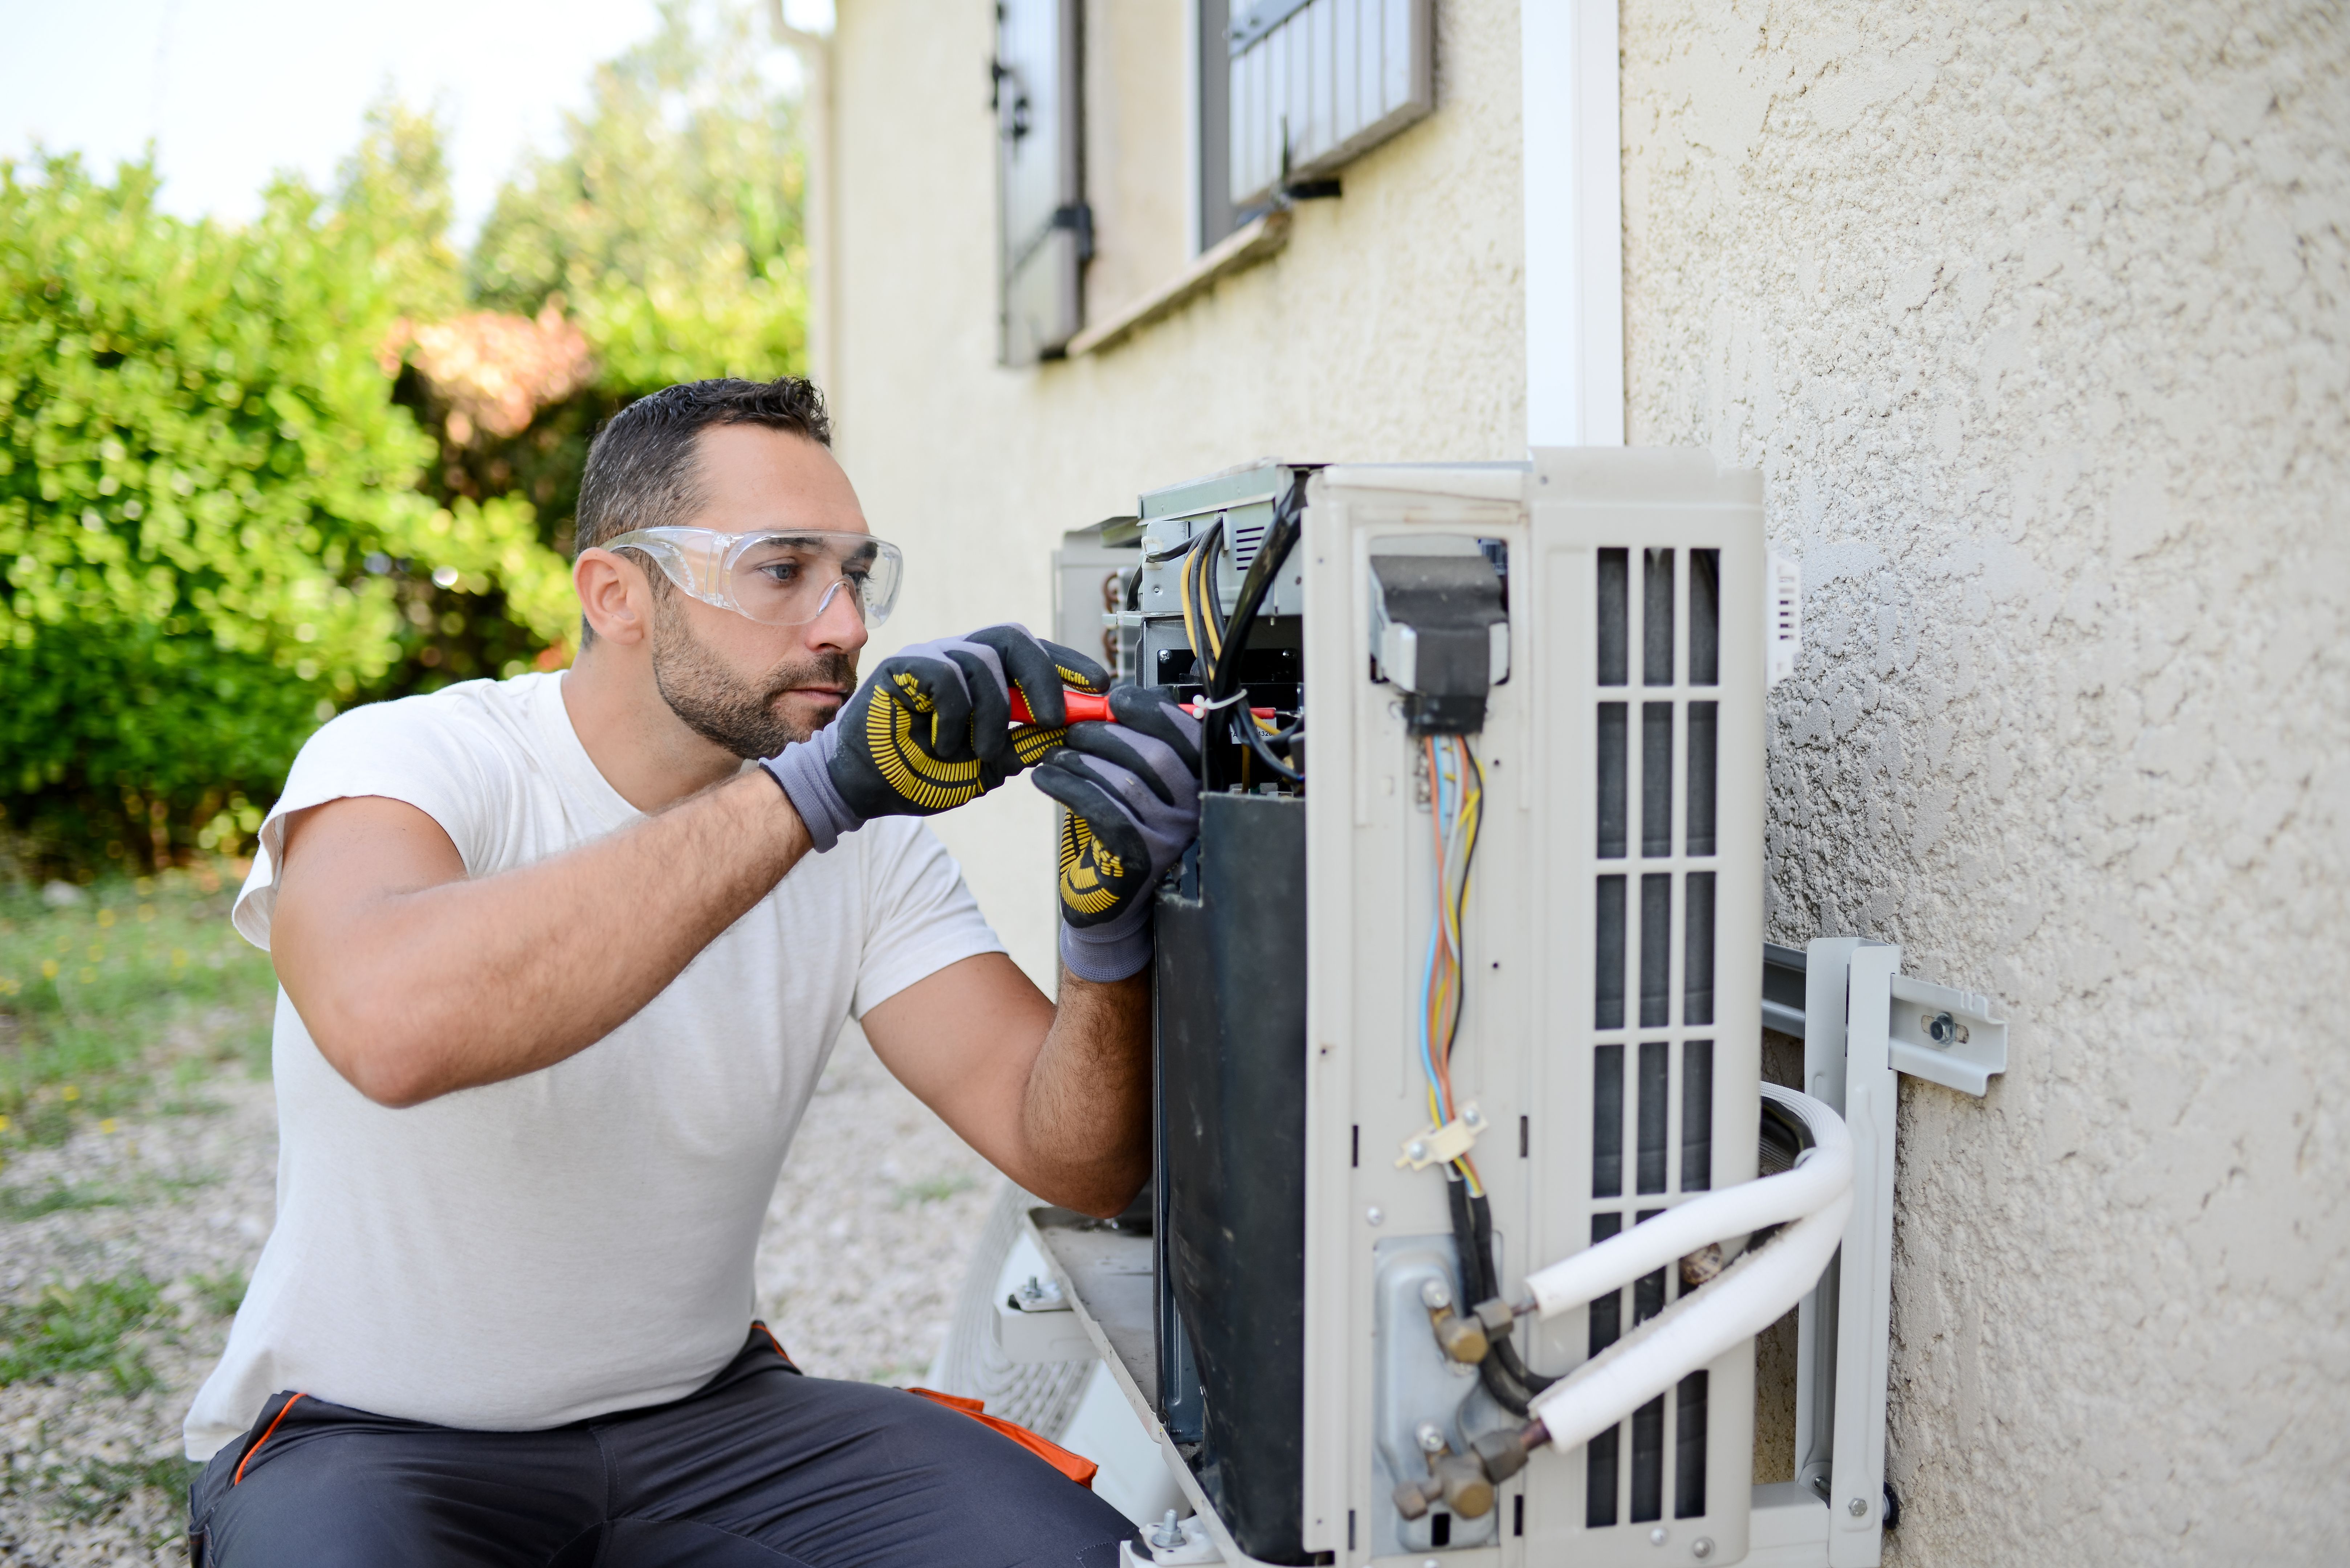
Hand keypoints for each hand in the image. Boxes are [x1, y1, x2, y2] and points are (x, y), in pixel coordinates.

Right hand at [763, 625, 1107, 850]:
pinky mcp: (902, 666)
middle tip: (1054, 718)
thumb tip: (1070, 730)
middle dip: (1044, 675)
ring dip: (991, 716)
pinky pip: (946, 676)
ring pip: (982, 660)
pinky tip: (943, 742)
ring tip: (978, 753)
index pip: (1033, 653)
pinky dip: (955, 716)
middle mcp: (958, 657)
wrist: (865, 788)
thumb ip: (1024, 745)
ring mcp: (929, 657)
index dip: (1070, 663)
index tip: (1102, 686)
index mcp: (983, 676)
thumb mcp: (987, 765)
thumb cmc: (921, 774)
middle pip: (1014, 638)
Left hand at [1028, 686, 1201, 981]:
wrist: (1109, 902)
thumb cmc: (1117, 832)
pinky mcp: (1136, 857)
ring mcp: (1168, 836)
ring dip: (1079, 759)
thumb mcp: (1131, 782)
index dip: (1150, 708)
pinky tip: (1045, 779)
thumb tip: (1108, 700)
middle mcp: (1191, 810)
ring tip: (1054, 757)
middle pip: (1153, 753)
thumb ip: (1131, 744)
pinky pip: (1100, 808)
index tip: (1114, 699)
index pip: (1187, 732)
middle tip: (1071, 732)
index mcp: (1196, 783)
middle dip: (1104, 734)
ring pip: (1123, 779)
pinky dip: (1067, 786)